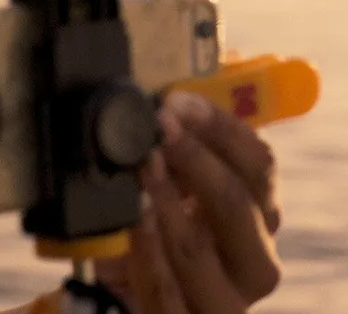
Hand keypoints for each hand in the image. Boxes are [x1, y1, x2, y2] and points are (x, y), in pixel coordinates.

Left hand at [98, 91, 282, 312]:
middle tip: (157, 127)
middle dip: (195, 157)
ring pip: (199, 247)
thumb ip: (174, 149)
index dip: (219, 128)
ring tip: (139, 168)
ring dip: (165, 201)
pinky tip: (131, 226)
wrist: (129, 303)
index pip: (258, 164)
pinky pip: (167, 294)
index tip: (175, 101)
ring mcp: (223, 299)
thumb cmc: (155, 235)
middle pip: (236, 201)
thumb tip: (158, 94)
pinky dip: (147, 255)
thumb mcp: (171, 188)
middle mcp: (253, 259)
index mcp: (259, 215)